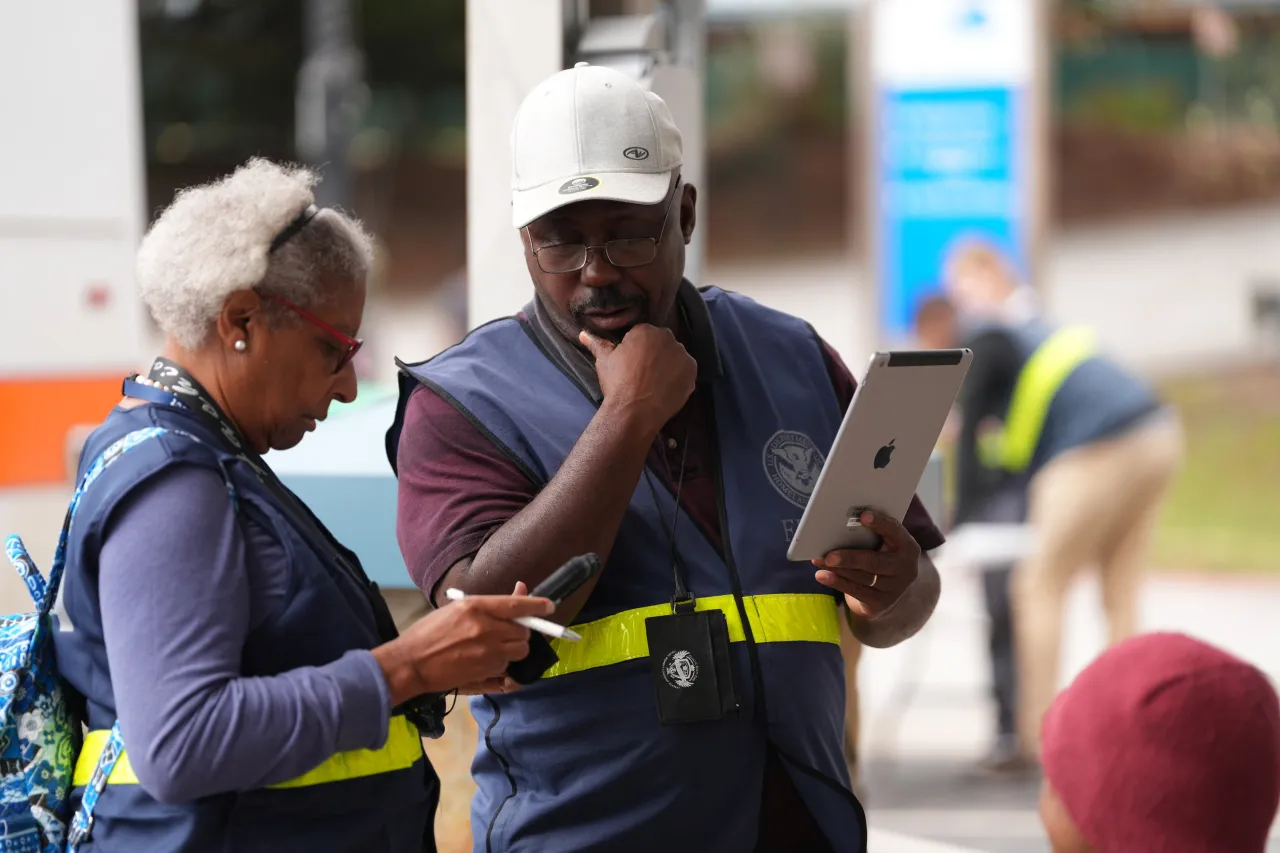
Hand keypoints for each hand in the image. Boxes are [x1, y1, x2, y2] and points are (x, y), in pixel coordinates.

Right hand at [371, 582, 553, 703]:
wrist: (411, 663)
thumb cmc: (430, 632)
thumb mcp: (457, 608)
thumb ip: (490, 605)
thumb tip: (520, 591)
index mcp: (476, 607)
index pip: (517, 605)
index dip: (537, 605)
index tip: (549, 606)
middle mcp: (486, 630)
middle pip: (524, 633)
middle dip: (521, 633)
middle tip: (508, 633)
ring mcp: (487, 654)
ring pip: (519, 652)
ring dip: (513, 650)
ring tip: (493, 648)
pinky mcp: (485, 673)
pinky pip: (507, 668)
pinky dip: (502, 666)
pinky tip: (486, 662)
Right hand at [580, 325, 695, 432]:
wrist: (635, 411)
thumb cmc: (617, 382)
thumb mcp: (604, 360)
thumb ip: (596, 343)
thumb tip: (583, 333)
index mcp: (646, 330)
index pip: (642, 334)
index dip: (636, 349)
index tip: (631, 363)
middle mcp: (668, 338)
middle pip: (661, 343)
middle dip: (654, 354)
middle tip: (642, 373)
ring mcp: (683, 356)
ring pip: (675, 357)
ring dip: (668, 365)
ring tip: (654, 383)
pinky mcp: (692, 373)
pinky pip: (685, 372)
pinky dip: (678, 379)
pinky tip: (665, 389)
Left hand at [811, 511, 921, 618]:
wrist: (888, 590)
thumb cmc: (880, 557)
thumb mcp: (883, 545)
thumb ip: (870, 535)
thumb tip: (840, 524)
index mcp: (907, 547)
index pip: (895, 531)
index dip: (880, 523)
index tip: (863, 515)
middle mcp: (905, 568)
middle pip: (874, 562)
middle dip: (850, 558)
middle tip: (829, 555)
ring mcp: (895, 588)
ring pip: (862, 577)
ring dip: (838, 570)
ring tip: (819, 562)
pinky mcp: (881, 603)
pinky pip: (856, 591)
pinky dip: (837, 582)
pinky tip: (822, 576)